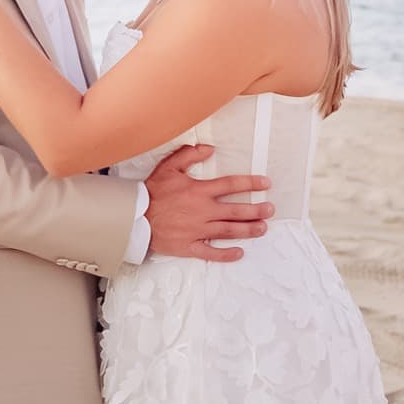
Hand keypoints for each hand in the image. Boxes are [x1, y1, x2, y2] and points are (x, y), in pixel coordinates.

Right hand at [144, 145, 273, 262]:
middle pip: (236, 210)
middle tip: (270, 210)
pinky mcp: (189, 246)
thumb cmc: (151, 192)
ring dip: (248, 230)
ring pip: (229, 230)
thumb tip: (209, 149)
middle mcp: (203, 211)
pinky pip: (211, 252)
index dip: (251, 183)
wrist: (134, 217)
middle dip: (256, 210)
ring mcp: (197, 230)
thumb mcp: (168, 167)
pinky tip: (239, 252)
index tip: (265, 184)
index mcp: (199, 191)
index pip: (231, 185)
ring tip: (263, 228)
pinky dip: (226, 254)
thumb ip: (189, 155)